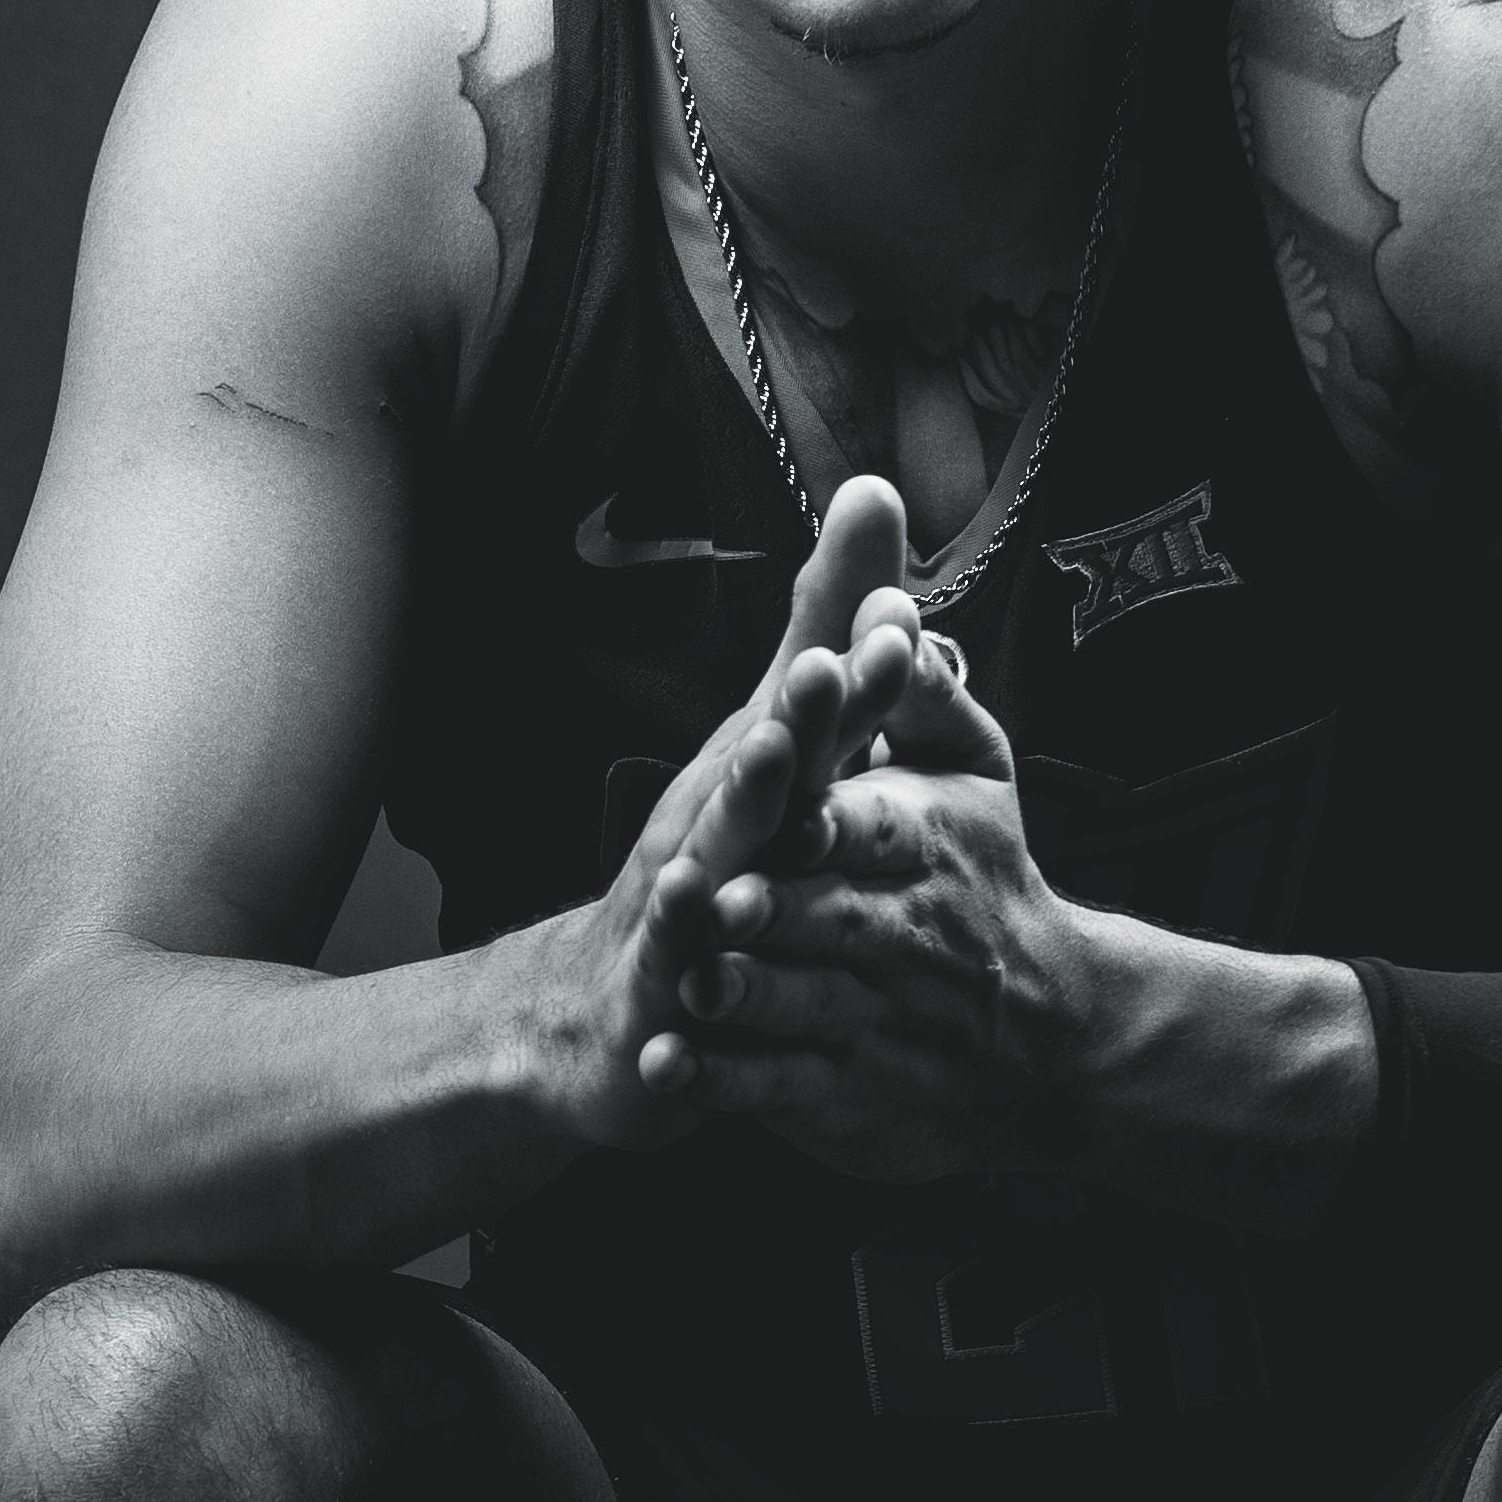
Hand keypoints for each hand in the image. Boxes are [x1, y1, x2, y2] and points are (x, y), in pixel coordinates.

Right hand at [533, 478, 925, 1150]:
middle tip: (839, 660)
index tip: (900, 613)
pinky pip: (672, 954)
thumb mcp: (779, 741)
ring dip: (743, 801)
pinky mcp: (661, 975)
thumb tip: (877, 496)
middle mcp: (720, 822)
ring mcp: (685, 895)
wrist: (601, 1005)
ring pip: (719, 844)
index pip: (819, 712)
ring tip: (771, 752)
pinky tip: (689, 905)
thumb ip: (828, 634)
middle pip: (770, 760)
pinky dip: (678, 933)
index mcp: (764, 775)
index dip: (862, 666)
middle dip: (806, 709)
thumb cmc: (705, 857)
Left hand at [670, 631, 1097, 1188]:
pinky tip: (667, 1068)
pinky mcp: (845, 1094)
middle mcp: (900, 936)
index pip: (873, 821)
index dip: (827, 807)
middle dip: (778, 907)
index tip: (780, 776)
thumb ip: (918, 694)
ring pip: (801, 1005)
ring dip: (749, 995)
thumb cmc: (987, 886)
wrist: (1048, 1039)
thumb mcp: (973, 779)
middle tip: (723, 895)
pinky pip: (776, 1087)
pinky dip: (719, 1083)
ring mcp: (871, 1021)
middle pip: (831, 917)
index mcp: (923, 849)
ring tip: (696, 984)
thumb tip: (887, 596)